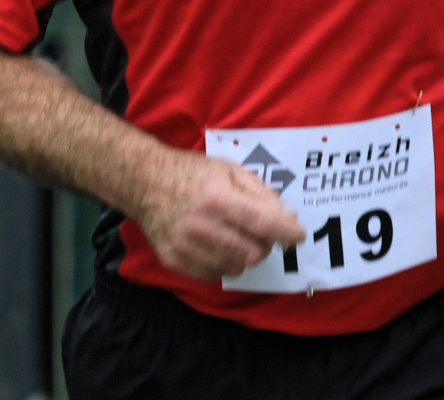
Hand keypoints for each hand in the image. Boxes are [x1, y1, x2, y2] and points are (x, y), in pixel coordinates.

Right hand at [134, 148, 305, 280]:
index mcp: (218, 197)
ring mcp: (187, 246)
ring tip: (237, 235)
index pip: (262, 222)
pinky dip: (224, 262)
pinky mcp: (175, 260)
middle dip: (266, 244)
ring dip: (245, 254)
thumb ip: (260, 191)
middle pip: (253, 252)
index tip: (298, 236)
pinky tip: (217, 244)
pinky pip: (215, 274)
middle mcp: (202, 225)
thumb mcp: (229, 169)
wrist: (146, 183)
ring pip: (237, 267)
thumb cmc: (193, 173)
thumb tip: (287, 217)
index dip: (286, 232)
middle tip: (261, 231)